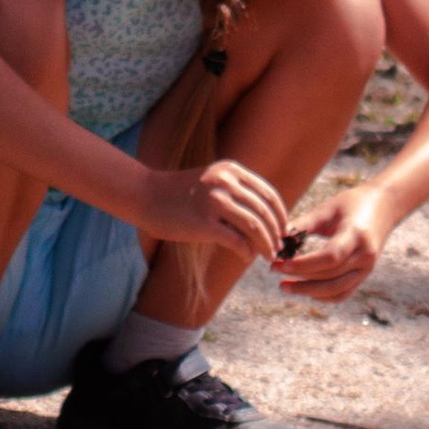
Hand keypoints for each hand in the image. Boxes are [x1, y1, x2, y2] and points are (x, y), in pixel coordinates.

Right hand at [138, 155, 287, 261]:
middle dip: (276, 233)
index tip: (283, 230)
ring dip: (265, 245)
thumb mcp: (211, 180)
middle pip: (264, 212)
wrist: (145, 196)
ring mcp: (214, 202)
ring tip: (267, 255)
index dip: (280, 215)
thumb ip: (235, 190)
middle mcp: (225, 183)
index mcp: (230, 171)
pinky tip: (245, 257)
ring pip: (255, 227)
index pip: (268, 194)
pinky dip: (246, 252)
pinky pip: (236, 241)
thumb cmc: (178, 193)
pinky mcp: (203, 223)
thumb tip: (263, 216)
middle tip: (278, 247)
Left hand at [274, 187, 394, 303]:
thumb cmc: (351, 204)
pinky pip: (343, 294)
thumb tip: (276, 240)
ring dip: (308, 291)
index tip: (280, 263)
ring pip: (336, 290)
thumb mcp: (327, 209)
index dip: (304, 264)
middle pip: (330, 276)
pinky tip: (304, 290)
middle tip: (274, 270)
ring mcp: (367, 269)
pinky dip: (323, 296)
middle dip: (300, 277)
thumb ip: (304, 225)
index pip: (330, 257)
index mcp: (357, 235)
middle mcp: (365, 256)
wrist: (384, 207)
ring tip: (284, 286)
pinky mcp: (364, 276)